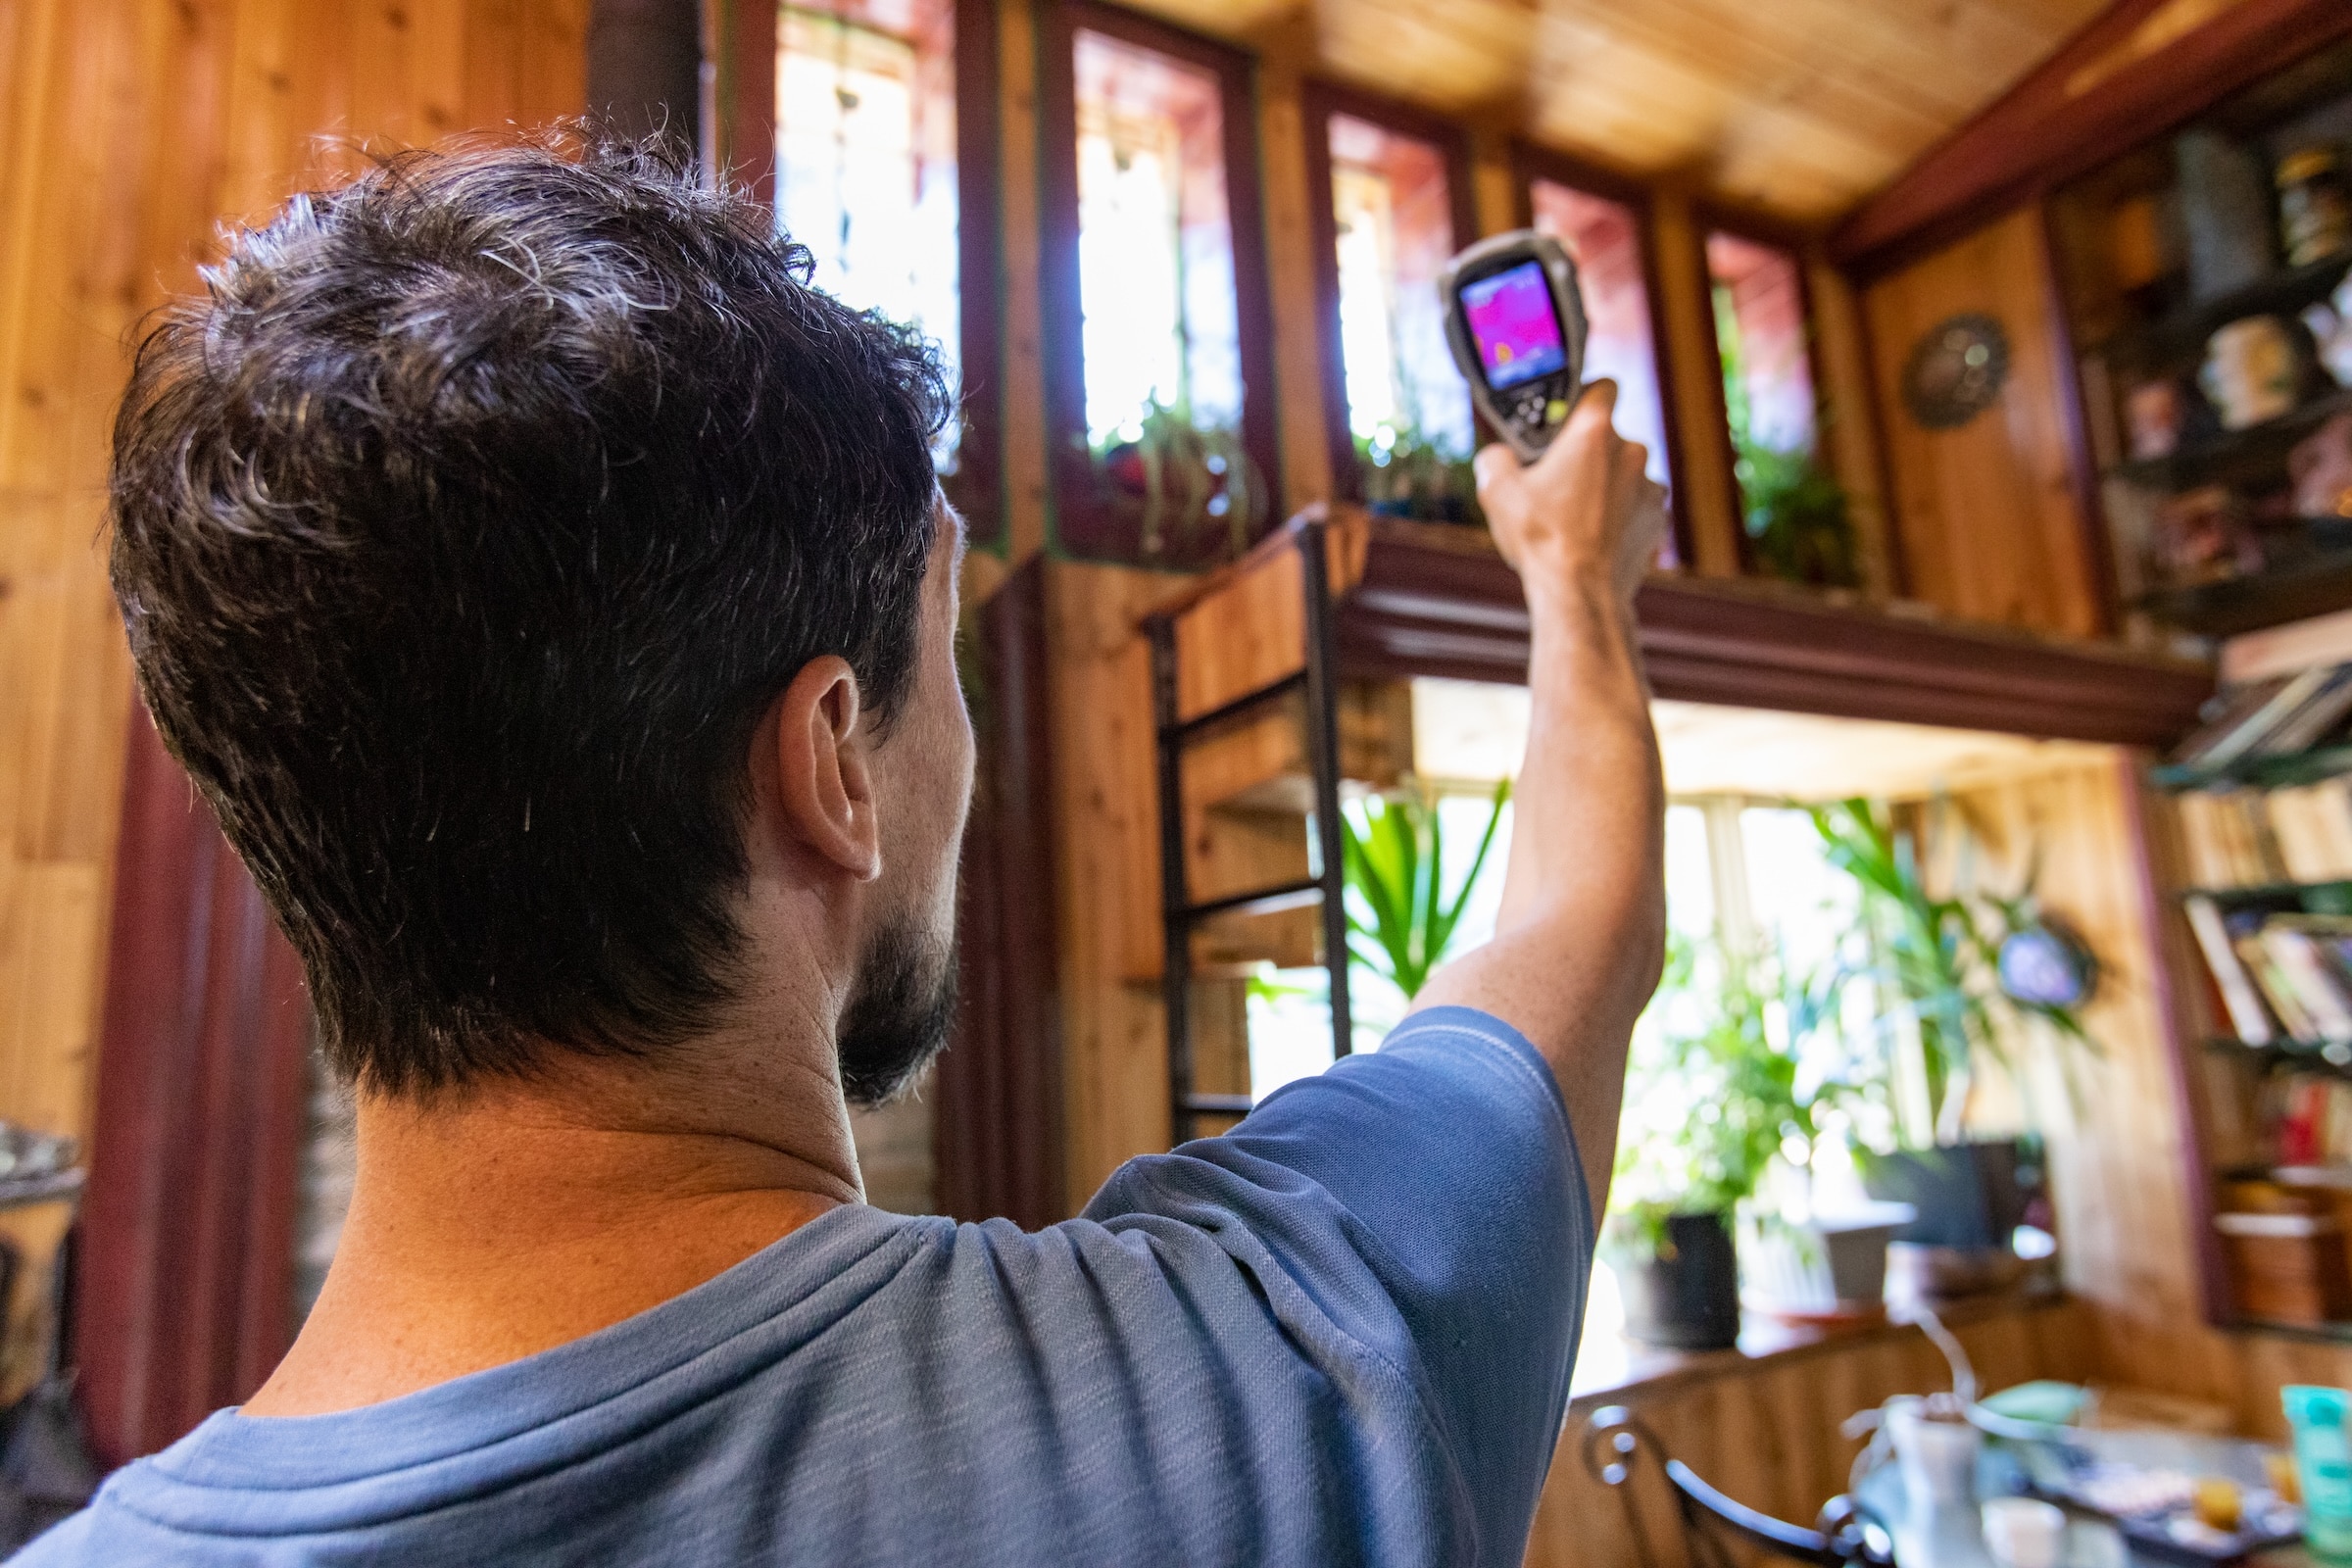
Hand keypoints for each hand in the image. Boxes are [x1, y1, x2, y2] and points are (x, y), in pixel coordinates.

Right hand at [1473, 379, 1665, 606]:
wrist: (1580, 593)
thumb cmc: (1542, 539)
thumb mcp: (1496, 492)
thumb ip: (1494, 459)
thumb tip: (1496, 457)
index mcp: (1593, 432)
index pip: (1603, 386)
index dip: (1585, 394)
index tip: (1569, 412)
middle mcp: (1631, 451)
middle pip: (1609, 437)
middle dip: (1587, 453)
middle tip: (1557, 479)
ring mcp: (1650, 487)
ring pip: (1624, 474)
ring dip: (1605, 486)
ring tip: (1575, 516)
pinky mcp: (1657, 520)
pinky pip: (1637, 506)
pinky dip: (1620, 516)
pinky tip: (1594, 537)